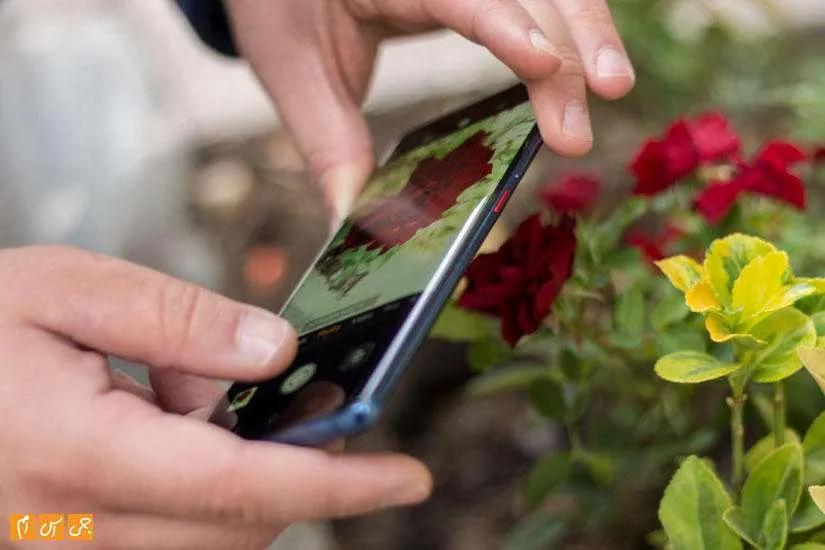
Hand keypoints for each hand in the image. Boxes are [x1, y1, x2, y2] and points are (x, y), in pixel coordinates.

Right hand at [0, 246, 430, 548]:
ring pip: (214, 539)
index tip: (409, 476)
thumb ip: (175, 319)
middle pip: (239, 520)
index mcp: (74, 457)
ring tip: (165, 397)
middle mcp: (74, 532)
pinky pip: (177, 540)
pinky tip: (160, 430)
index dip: (338, 484)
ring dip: (235, 471)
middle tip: (237, 382)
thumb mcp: (63, 290)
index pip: (238, 485)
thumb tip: (275, 351)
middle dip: (280, 456)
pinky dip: (204, 492)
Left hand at [225, 0, 634, 217]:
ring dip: (586, 30)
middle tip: (578, 133)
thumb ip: (326, 142)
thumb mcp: (291, 69)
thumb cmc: (280, 4)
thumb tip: (352, 223)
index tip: (544, 67)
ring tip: (614, 87)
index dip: (506, 25)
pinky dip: (571, 24)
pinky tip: (591, 61)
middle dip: (564, 51)